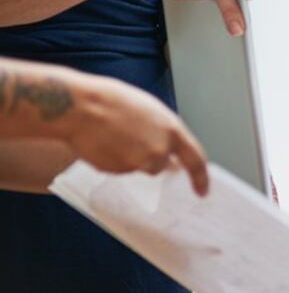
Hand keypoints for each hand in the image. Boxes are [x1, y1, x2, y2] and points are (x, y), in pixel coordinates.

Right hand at [63, 73, 209, 194]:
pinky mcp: (118, 170)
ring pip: (139, 167)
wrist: (81, 108)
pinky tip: (104, 141)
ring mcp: (138, 162)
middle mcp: (159, 150)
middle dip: (149, 156)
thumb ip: (164, 131)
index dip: (200, 178)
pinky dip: (114, 159)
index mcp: (172, 131)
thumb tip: (168, 149)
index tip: (203, 191)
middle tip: (131, 138)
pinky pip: (120, 169)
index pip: (196, 160)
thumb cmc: (112, 101)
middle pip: (161, 165)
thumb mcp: (150, 110)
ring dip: (131, 157)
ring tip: (114, 135)